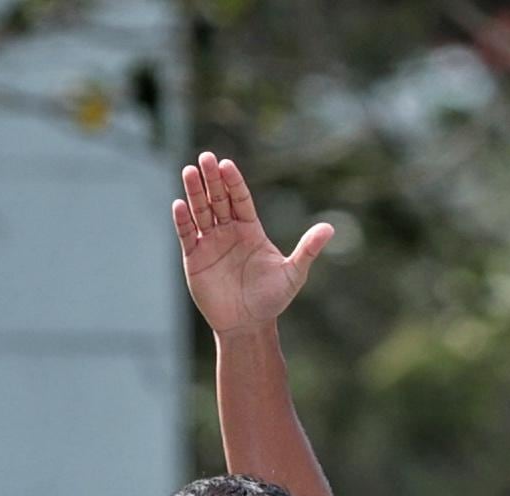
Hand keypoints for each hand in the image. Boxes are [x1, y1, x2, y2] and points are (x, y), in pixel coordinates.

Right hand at [174, 152, 329, 337]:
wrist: (248, 325)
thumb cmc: (272, 300)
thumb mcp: (293, 274)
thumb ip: (308, 250)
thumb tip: (330, 228)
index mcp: (250, 229)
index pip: (241, 199)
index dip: (234, 182)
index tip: (227, 164)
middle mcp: (229, 231)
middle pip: (219, 199)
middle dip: (212, 179)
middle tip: (205, 157)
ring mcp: (211, 243)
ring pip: (201, 211)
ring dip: (194, 192)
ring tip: (188, 171)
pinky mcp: (195, 258)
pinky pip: (188, 234)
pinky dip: (183, 220)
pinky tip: (179, 205)